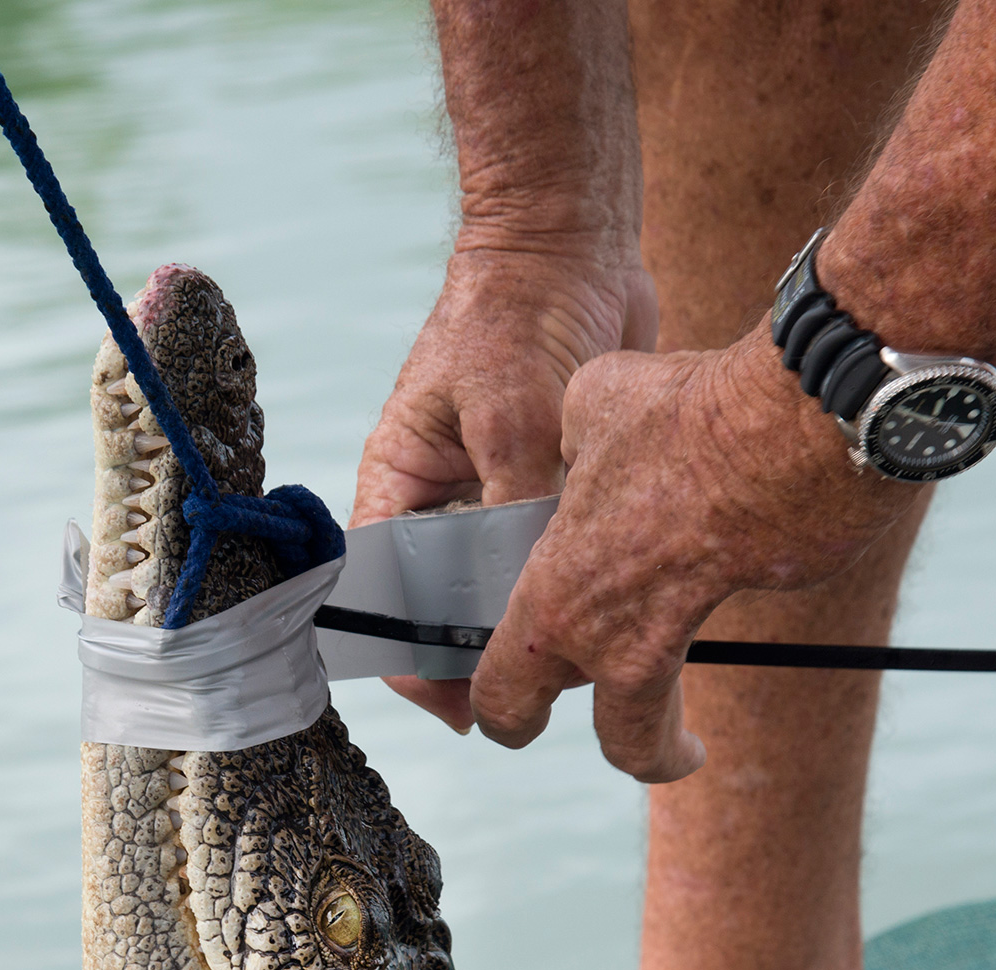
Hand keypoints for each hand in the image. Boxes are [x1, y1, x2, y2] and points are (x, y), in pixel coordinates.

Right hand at [353, 245, 657, 733]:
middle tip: (541, 683)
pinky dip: (572, 571)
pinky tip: (612, 586)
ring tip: (584, 641)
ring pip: (503, 585)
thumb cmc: (514, 311)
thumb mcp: (512, 417)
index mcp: (398, 485)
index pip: (383, 598)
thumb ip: (517, 509)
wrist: (569, 240)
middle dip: (484, 650)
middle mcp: (440, 500)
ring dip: (535, 612)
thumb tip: (537, 597)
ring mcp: (493, 493)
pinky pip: (551, 550)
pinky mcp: (545, 482)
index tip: (464, 703)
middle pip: (445, 607)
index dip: (412, 660)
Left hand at [468, 328, 921, 779]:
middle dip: (617, 754)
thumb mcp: (592, 407)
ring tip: (683, 744)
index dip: (501, 717)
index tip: (514, 722)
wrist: (793, 429)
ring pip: (660, 722)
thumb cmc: (678, 420)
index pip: (503, 695)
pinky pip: (712, 626)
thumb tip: (582, 435)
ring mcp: (685, 638)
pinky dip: (715, 621)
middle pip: (607, 739)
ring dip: (669, 739)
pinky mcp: (746, 610)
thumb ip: (573, 438)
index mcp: (553, 602)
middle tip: (624, 750)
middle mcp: (611, 641)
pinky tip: (725, 581)